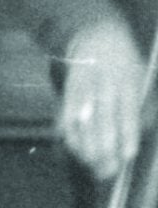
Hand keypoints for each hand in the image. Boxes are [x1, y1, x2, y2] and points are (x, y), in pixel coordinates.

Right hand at [61, 20, 147, 180]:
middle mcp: (104, 86)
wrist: (96, 36)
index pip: (127, 113)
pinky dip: (68, 136)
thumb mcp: (142, 79)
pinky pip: (64, 117)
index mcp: (127, 82)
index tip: (127, 156)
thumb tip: (140, 136)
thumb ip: (142, 108)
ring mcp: (83, 89)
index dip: (127, 135)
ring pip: (81, 123)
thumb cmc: (126, 63)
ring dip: (86, 148)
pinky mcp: (68, 92)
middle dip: (104, 150)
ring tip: (92, 166)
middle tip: (108, 171)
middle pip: (102, 122)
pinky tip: (75, 150)